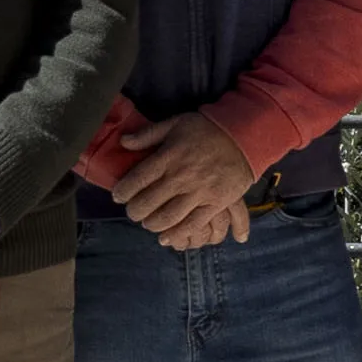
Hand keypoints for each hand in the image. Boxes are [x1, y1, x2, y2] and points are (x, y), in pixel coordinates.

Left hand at [108, 115, 258, 251]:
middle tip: (132, 213)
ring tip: (148, 223)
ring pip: (168, 217)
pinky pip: (194, 223)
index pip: (137, 179)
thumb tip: (123, 142)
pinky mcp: (216, 202)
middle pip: (149, 202)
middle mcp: (181, 176)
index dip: (123, 192)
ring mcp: (200, 191)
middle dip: (135, 212)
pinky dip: (178, 233)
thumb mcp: (176, 123)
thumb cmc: (206, 129)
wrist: (244, 136)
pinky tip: (167, 237)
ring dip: (153, 224)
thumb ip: (148, 134)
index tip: (118, 196)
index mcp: (169, 156)